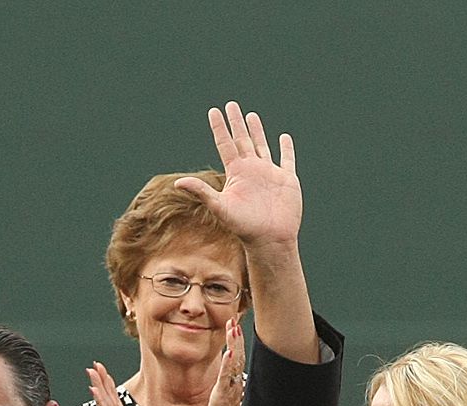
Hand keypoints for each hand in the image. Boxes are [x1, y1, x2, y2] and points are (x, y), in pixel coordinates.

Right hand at [86, 362, 156, 405]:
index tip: (103, 371)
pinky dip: (100, 400)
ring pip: (104, 401)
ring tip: (91, 372)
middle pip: (106, 396)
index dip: (107, 384)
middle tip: (93, 366)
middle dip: (100, 380)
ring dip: (97, 385)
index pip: (112, 398)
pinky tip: (94, 390)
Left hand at [177, 102, 300, 249]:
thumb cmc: (244, 227)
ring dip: (257, 131)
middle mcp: (251, 170)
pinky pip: (287, 160)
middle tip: (231, 105)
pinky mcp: (287, 180)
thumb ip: (202, 192)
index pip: (225, 144)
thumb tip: (178, 183)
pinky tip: (284, 138)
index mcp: (236, 173)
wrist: (270, 240)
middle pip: (242, 140)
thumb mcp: (220, 207)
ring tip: (251, 115)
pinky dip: (286, 149)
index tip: (214, 111)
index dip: (219, 128)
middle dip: (236, 122)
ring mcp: (269, 174)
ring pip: (262, 146)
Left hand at [202, 315, 245, 405]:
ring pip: (233, 364)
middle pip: (237, 358)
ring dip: (234, 344)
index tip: (235, 326)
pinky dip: (229, 365)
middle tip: (235, 320)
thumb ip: (230, 396)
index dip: (237, 343)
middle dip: (237, 338)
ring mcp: (231, 393)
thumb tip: (234, 386)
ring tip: (233, 328)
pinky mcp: (223, 400)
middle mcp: (235, 388)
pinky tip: (230, 351)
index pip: (237, 361)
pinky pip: (226, 379)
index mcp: (235, 389)